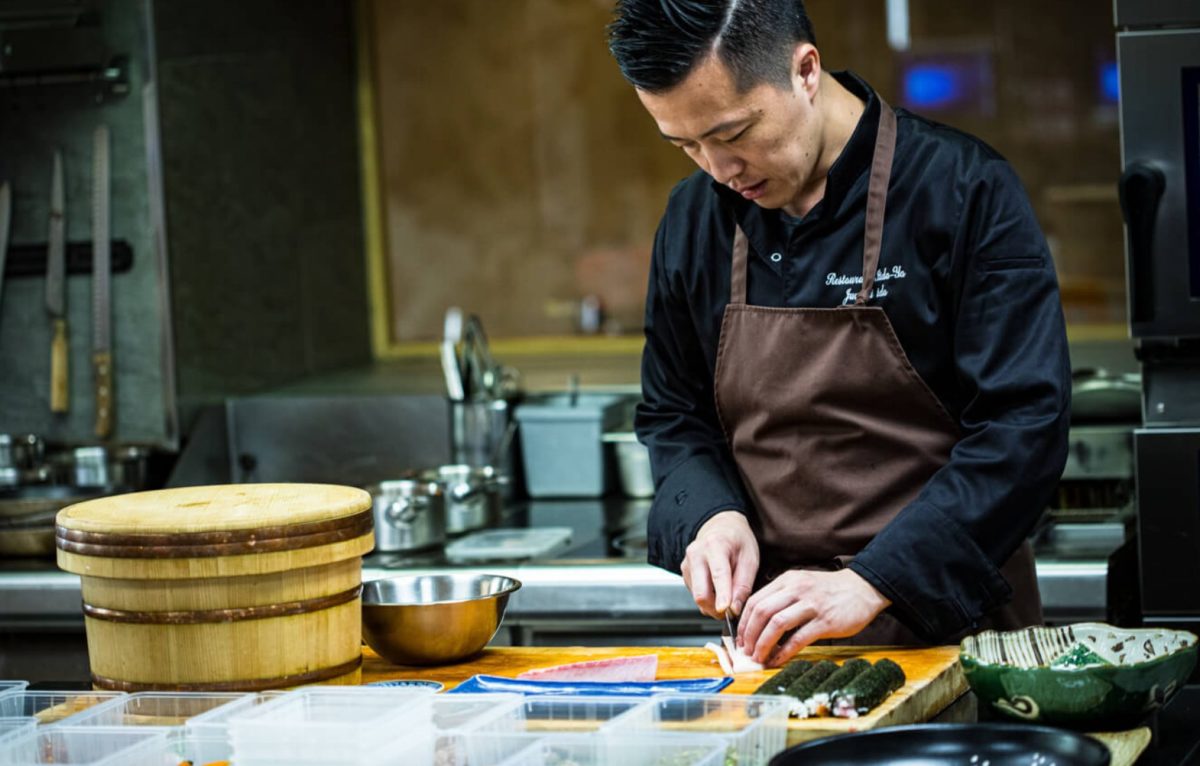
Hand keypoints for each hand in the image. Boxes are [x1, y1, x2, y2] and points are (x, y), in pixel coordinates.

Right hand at [680, 511, 758, 618]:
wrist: (721, 527)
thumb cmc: (738, 542)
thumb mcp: (750, 559)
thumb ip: (743, 585)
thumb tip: (734, 609)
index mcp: (715, 545)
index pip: (718, 574)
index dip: (722, 594)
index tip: (725, 610)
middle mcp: (696, 553)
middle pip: (701, 592)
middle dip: (716, 609)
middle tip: (732, 612)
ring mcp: (687, 563)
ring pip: (697, 597)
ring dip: (712, 605)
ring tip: (727, 596)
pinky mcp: (684, 572)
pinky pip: (695, 594)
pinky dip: (708, 599)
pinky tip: (717, 589)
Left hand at [736, 568, 890, 665]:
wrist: (863, 588)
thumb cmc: (830, 591)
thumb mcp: (801, 585)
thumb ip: (782, 598)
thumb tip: (759, 623)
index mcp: (787, 581)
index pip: (755, 600)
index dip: (744, 622)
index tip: (740, 638)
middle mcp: (796, 589)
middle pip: (762, 612)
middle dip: (749, 635)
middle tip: (745, 651)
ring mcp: (811, 605)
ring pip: (776, 624)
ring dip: (763, 644)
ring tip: (758, 657)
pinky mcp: (825, 621)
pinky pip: (798, 638)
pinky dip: (784, 652)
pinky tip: (778, 660)